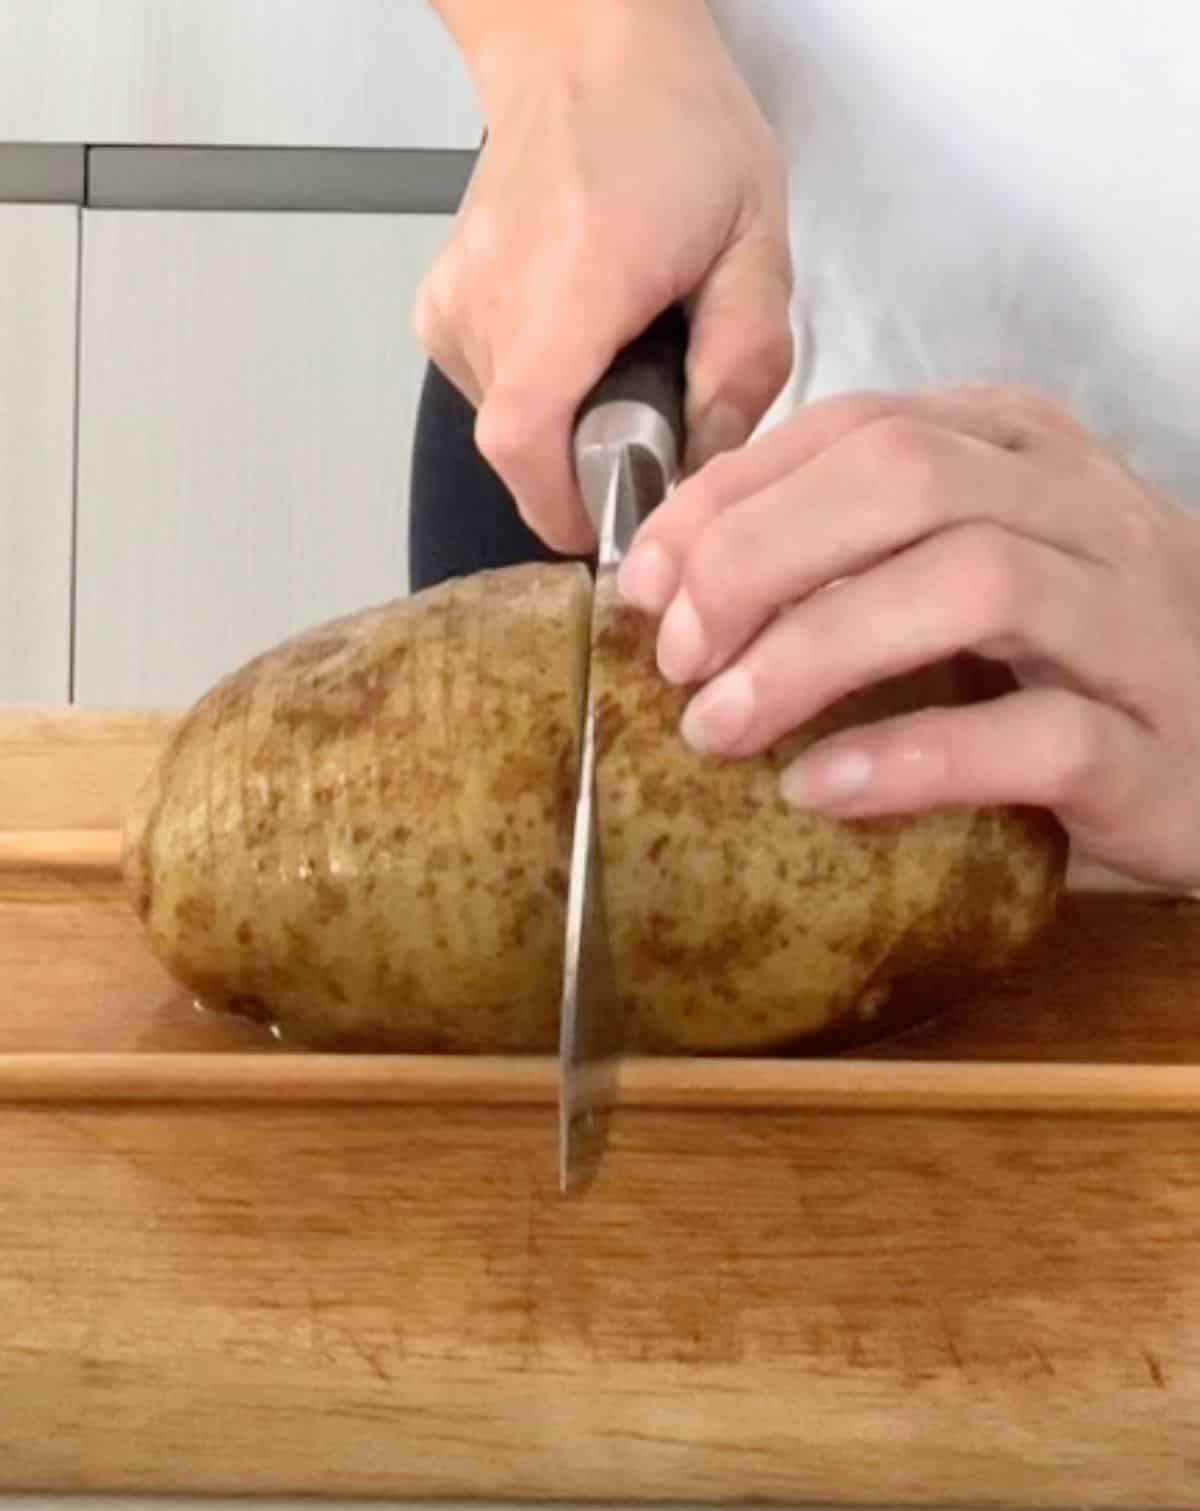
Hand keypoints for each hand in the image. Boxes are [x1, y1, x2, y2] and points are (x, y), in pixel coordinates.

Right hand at [414, 0, 792, 552]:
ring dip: (569, 427)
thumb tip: (706, 466)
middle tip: (653, 415)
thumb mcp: (756, 241)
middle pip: (524, 448)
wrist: (584, 53)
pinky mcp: (438, 313)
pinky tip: (579, 343)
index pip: (526, 437)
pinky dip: (540, 396)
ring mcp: (453, 306)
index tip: (617, 522)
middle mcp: (491, 296)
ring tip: (619, 361)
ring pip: (508, 428)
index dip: (565, 505)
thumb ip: (745, 361)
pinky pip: (490, 397)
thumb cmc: (681, 135)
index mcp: (575, 278)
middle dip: (592, 464)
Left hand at [618, 386, 1199, 890]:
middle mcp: (1082, 511)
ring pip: (969, 582)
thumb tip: (685, 575)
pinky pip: (1034, 735)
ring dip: (817, 651)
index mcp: (1023, 450)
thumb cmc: (1076, 661)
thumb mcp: (966, 571)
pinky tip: (818, 790)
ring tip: (720, 727)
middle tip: (678, 659)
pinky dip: (910, 758)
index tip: (643, 582)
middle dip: (758, 559)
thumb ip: (858, 549)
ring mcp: (1131, 623)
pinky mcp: (1152, 744)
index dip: (731, 497)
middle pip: (903, 481)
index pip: (858, 427)